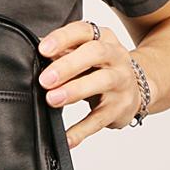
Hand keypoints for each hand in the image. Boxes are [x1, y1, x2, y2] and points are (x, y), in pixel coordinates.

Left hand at [37, 21, 143, 148]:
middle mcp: (116, 56)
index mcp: (103, 38)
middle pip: (95, 53)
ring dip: (75, 91)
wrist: (140, 88)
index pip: (84, 31)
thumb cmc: (100, 69)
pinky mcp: (120, 108)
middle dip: (68, 65)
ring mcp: (121, 81)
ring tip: (52, 99)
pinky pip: (100, 119)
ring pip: (102, 82)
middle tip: (45, 79)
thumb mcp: (83, 55)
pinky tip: (67, 138)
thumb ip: (60, 52)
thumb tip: (29, 49)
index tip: (43, 49)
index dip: (63, 38)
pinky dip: (82, 130)